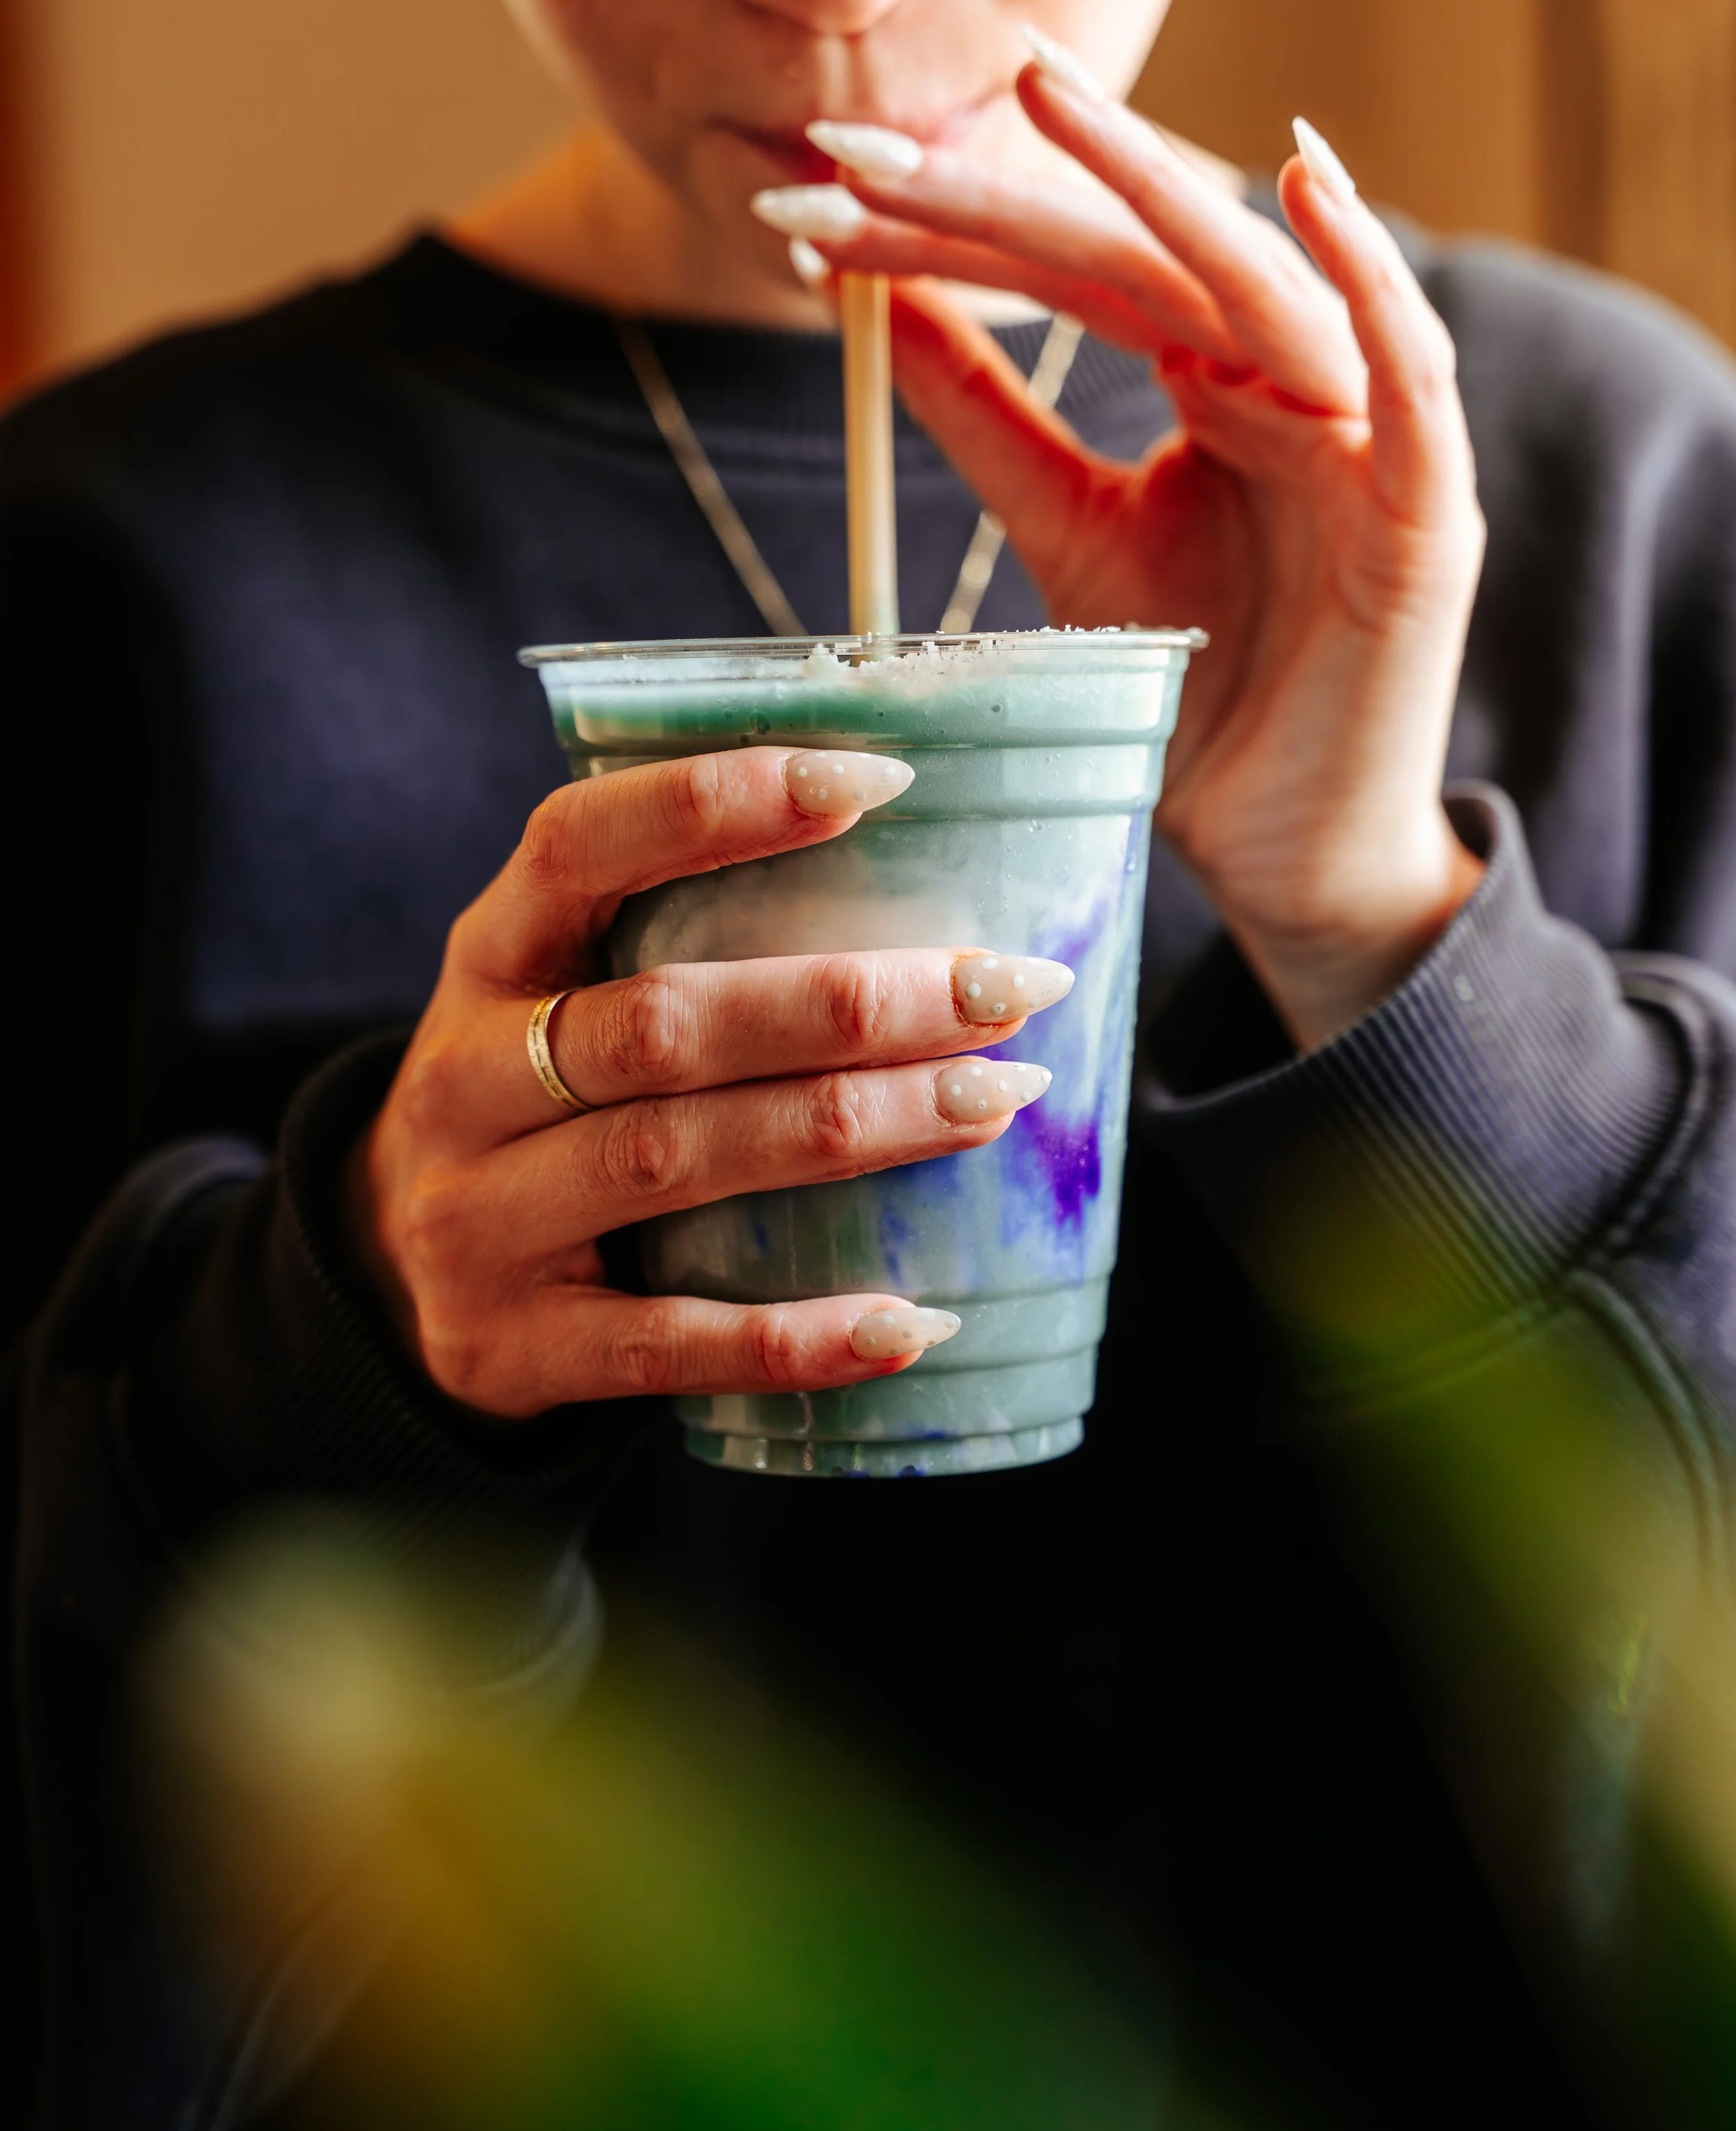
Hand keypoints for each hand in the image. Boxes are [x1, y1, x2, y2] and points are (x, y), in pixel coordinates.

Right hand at [350, 749, 1063, 1416]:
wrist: (388, 1277)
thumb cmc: (539, 1100)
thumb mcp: (558, 991)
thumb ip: (681, 933)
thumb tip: (928, 877)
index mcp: (486, 956)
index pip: (577, 846)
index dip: (714, 805)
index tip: (876, 782)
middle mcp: (463, 1080)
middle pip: (661, 1025)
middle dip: (848, 1003)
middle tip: (1006, 989)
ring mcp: (476, 1220)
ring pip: (673, 1161)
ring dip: (854, 1131)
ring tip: (994, 1105)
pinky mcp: (511, 1348)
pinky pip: (663, 1342)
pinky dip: (794, 1337)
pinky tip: (911, 1318)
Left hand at [789, 76, 1486, 1048]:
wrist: (1286, 851)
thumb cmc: (1199, 693)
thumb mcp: (1071, 536)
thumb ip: (993, 425)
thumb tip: (879, 306)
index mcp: (1204, 378)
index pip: (1067, 273)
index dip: (945, 227)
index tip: (810, 190)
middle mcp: (1283, 382)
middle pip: (1142, 254)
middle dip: (1004, 189)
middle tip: (864, 136)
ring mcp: (1362, 441)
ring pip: (1264, 280)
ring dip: (1160, 185)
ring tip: (1047, 99)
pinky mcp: (1428, 515)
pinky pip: (1413, 378)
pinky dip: (1373, 281)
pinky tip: (1309, 186)